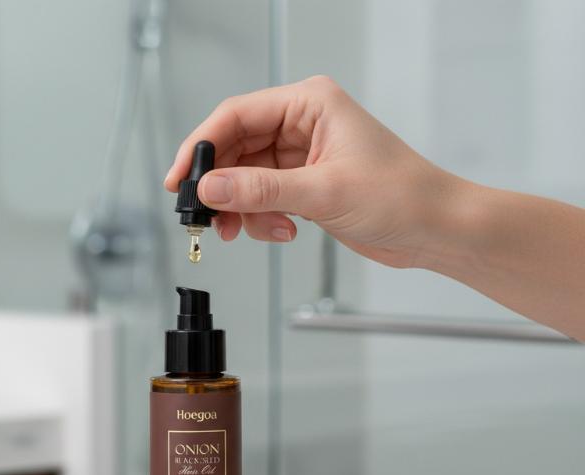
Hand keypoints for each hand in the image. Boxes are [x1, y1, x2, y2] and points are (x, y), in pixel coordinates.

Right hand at [165, 75, 461, 268]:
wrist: (433, 229)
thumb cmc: (400, 195)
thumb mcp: (323, 192)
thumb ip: (261, 189)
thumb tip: (211, 187)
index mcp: (309, 104)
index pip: (236, 116)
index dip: (201, 147)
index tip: (180, 179)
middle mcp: (301, 125)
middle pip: (235, 149)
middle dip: (221, 186)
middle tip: (207, 216)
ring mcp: (301, 157)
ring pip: (245, 179)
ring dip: (242, 209)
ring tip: (256, 230)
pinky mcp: (303, 185)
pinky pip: (262, 198)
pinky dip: (261, 219)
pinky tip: (282, 231)